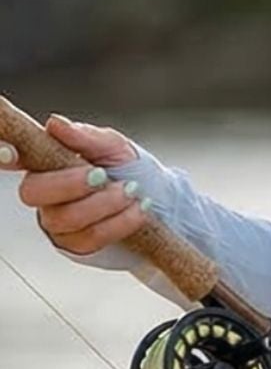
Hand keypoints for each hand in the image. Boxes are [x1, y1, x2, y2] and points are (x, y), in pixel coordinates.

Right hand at [1, 114, 142, 256]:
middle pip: (32, 193)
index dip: (5, 154)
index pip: (15, 157)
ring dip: (104, 204)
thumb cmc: (128, 169)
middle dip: (70, 184)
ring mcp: (56, 221)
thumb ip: (86, 137)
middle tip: (102, 176)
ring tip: (132, 191)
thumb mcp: (114, 146)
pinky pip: (89, 238)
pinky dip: (119, 222)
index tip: (12, 153)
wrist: (157, 199)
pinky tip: (137, 209)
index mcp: (46, 161)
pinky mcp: (75, 245)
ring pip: (65, 218)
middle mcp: (43, 192)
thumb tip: (55, 124)